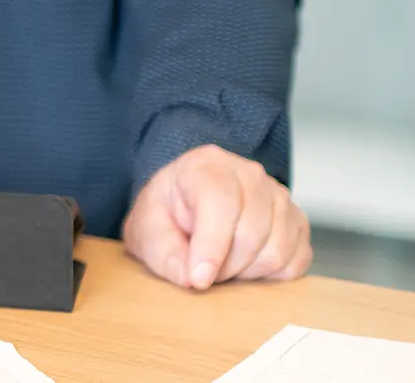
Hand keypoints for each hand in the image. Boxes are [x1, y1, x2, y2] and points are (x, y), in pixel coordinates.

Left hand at [122, 144, 311, 289]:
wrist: (187, 204)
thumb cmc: (168, 214)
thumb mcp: (148, 230)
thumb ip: (164, 254)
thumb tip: (190, 279)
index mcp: (207, 166)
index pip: (220, 203)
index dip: (211, 246)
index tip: (198, 279)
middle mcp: (250, 175)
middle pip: (251, 234)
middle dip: (224, 266)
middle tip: (203, 271)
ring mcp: (279, 197)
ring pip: (276, 252)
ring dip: (246, 272)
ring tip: (222, 264)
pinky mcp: (298, 223)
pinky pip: (295, 262)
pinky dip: (270, 276)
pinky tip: (245, 265)